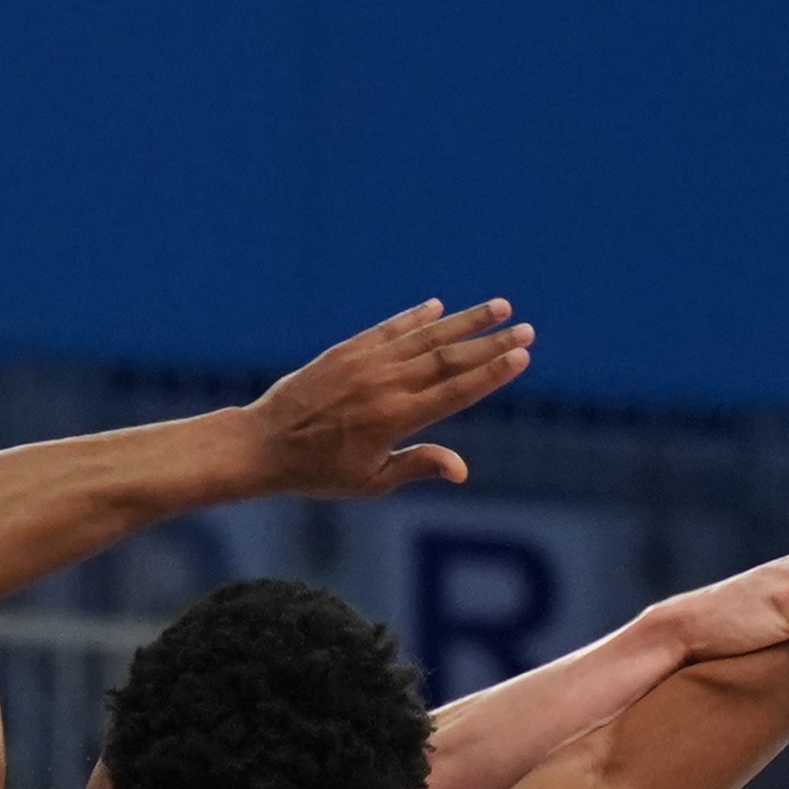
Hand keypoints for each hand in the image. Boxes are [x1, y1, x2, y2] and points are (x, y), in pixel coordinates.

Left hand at [245, 300, 531, 498]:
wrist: (263, 444)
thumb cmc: (318, 472)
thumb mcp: (369, 482)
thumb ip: (417, 467)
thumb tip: (462, 470)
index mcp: (395, 420)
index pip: (456, 391)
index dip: (492, 374)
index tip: (521, 357)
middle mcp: (384, 385)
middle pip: (448, 359)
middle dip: (491, 343)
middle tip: (526, 329)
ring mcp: (364, 363)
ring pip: (424, 337)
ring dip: (464, 321)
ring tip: (499, 306)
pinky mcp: (345, 351)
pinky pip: (387, 329)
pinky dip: (414, 317)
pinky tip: (438, 306)